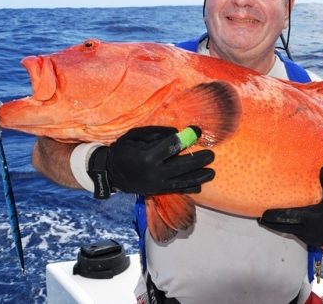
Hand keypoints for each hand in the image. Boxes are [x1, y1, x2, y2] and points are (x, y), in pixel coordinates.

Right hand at [88, 126, 214, 195]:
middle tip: (211, 154)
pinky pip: (179, 190)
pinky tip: (201, 183)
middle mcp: (154, 172)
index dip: (187, 136)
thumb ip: (157, 132)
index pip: (172, 145)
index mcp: (147, 156)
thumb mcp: (135, 135)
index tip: (197, 130)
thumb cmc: (124, 150)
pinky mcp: (159, 191)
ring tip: (211, 171)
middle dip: (200, 160)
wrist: (111, 173)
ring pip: (185, 181)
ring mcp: (157, 184)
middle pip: (184, 166)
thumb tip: (178, 133)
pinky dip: (191, 187)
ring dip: (200, 176)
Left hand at [258, 164, 322, 246]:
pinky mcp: (306, 240)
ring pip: (288, 231)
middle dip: (273, 222)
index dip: (280, 215)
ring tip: (261, 220)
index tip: (268, 212)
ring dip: (275, 226)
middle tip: (260, 216)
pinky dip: (283, 228)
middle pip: (286, 227)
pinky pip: (292, 233)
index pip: (295, 217)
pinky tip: (273, 223)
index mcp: (316, 218)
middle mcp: (310, 229)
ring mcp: (307, 236)